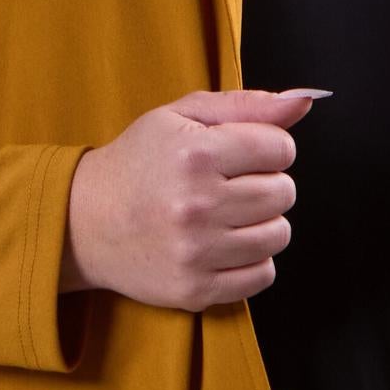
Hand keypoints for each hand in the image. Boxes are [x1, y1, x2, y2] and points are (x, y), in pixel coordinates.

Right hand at [63, 86, 318, 308]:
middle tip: (231, 187)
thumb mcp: (181, 116)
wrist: (84, 222)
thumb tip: (305, 100)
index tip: (242, 156)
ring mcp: (195, 251)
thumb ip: (246, 105)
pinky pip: (261, 276)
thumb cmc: (138, 163)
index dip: (267, 148)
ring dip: (262, 224)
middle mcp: (196, 204)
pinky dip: (251, 261)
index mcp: (195, 153)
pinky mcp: (194, 288)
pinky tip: (224, 246)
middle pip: (283, 193)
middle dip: (265, 185)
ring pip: (277, 235)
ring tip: (228, 217)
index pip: (280, 148)